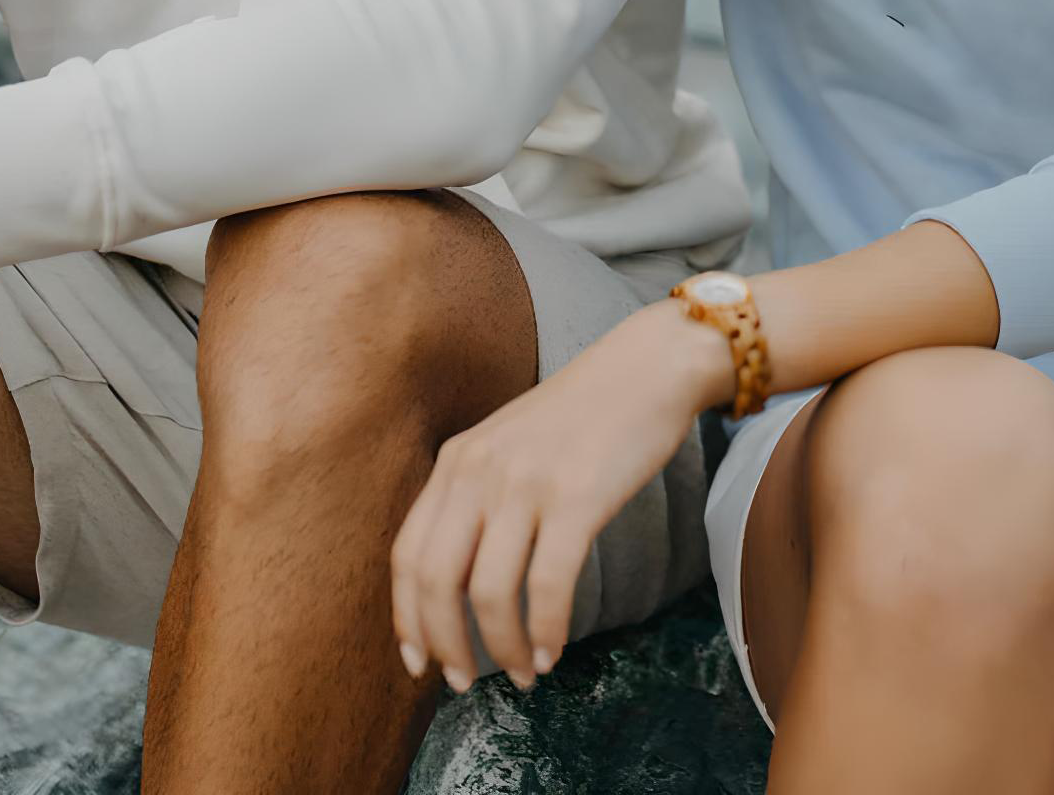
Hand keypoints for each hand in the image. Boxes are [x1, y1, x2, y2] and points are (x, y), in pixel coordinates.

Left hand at [390, 303, 730, 690]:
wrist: (646, 370)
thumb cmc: (582, 418)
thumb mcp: (507, 446)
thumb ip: (477, 495)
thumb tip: (460, 579)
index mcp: (454, 463)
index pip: (407, 555)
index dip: (407, 618)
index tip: (418, 664)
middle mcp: (478, 472)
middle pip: (435, 581)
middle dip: (445, 645)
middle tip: (465, 684)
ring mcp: (524, 484)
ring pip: (490, 592)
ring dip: (502, 648)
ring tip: (522, 675)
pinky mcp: (575, 498)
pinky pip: (547, 584)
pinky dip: (545, 631)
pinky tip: (553, 653)